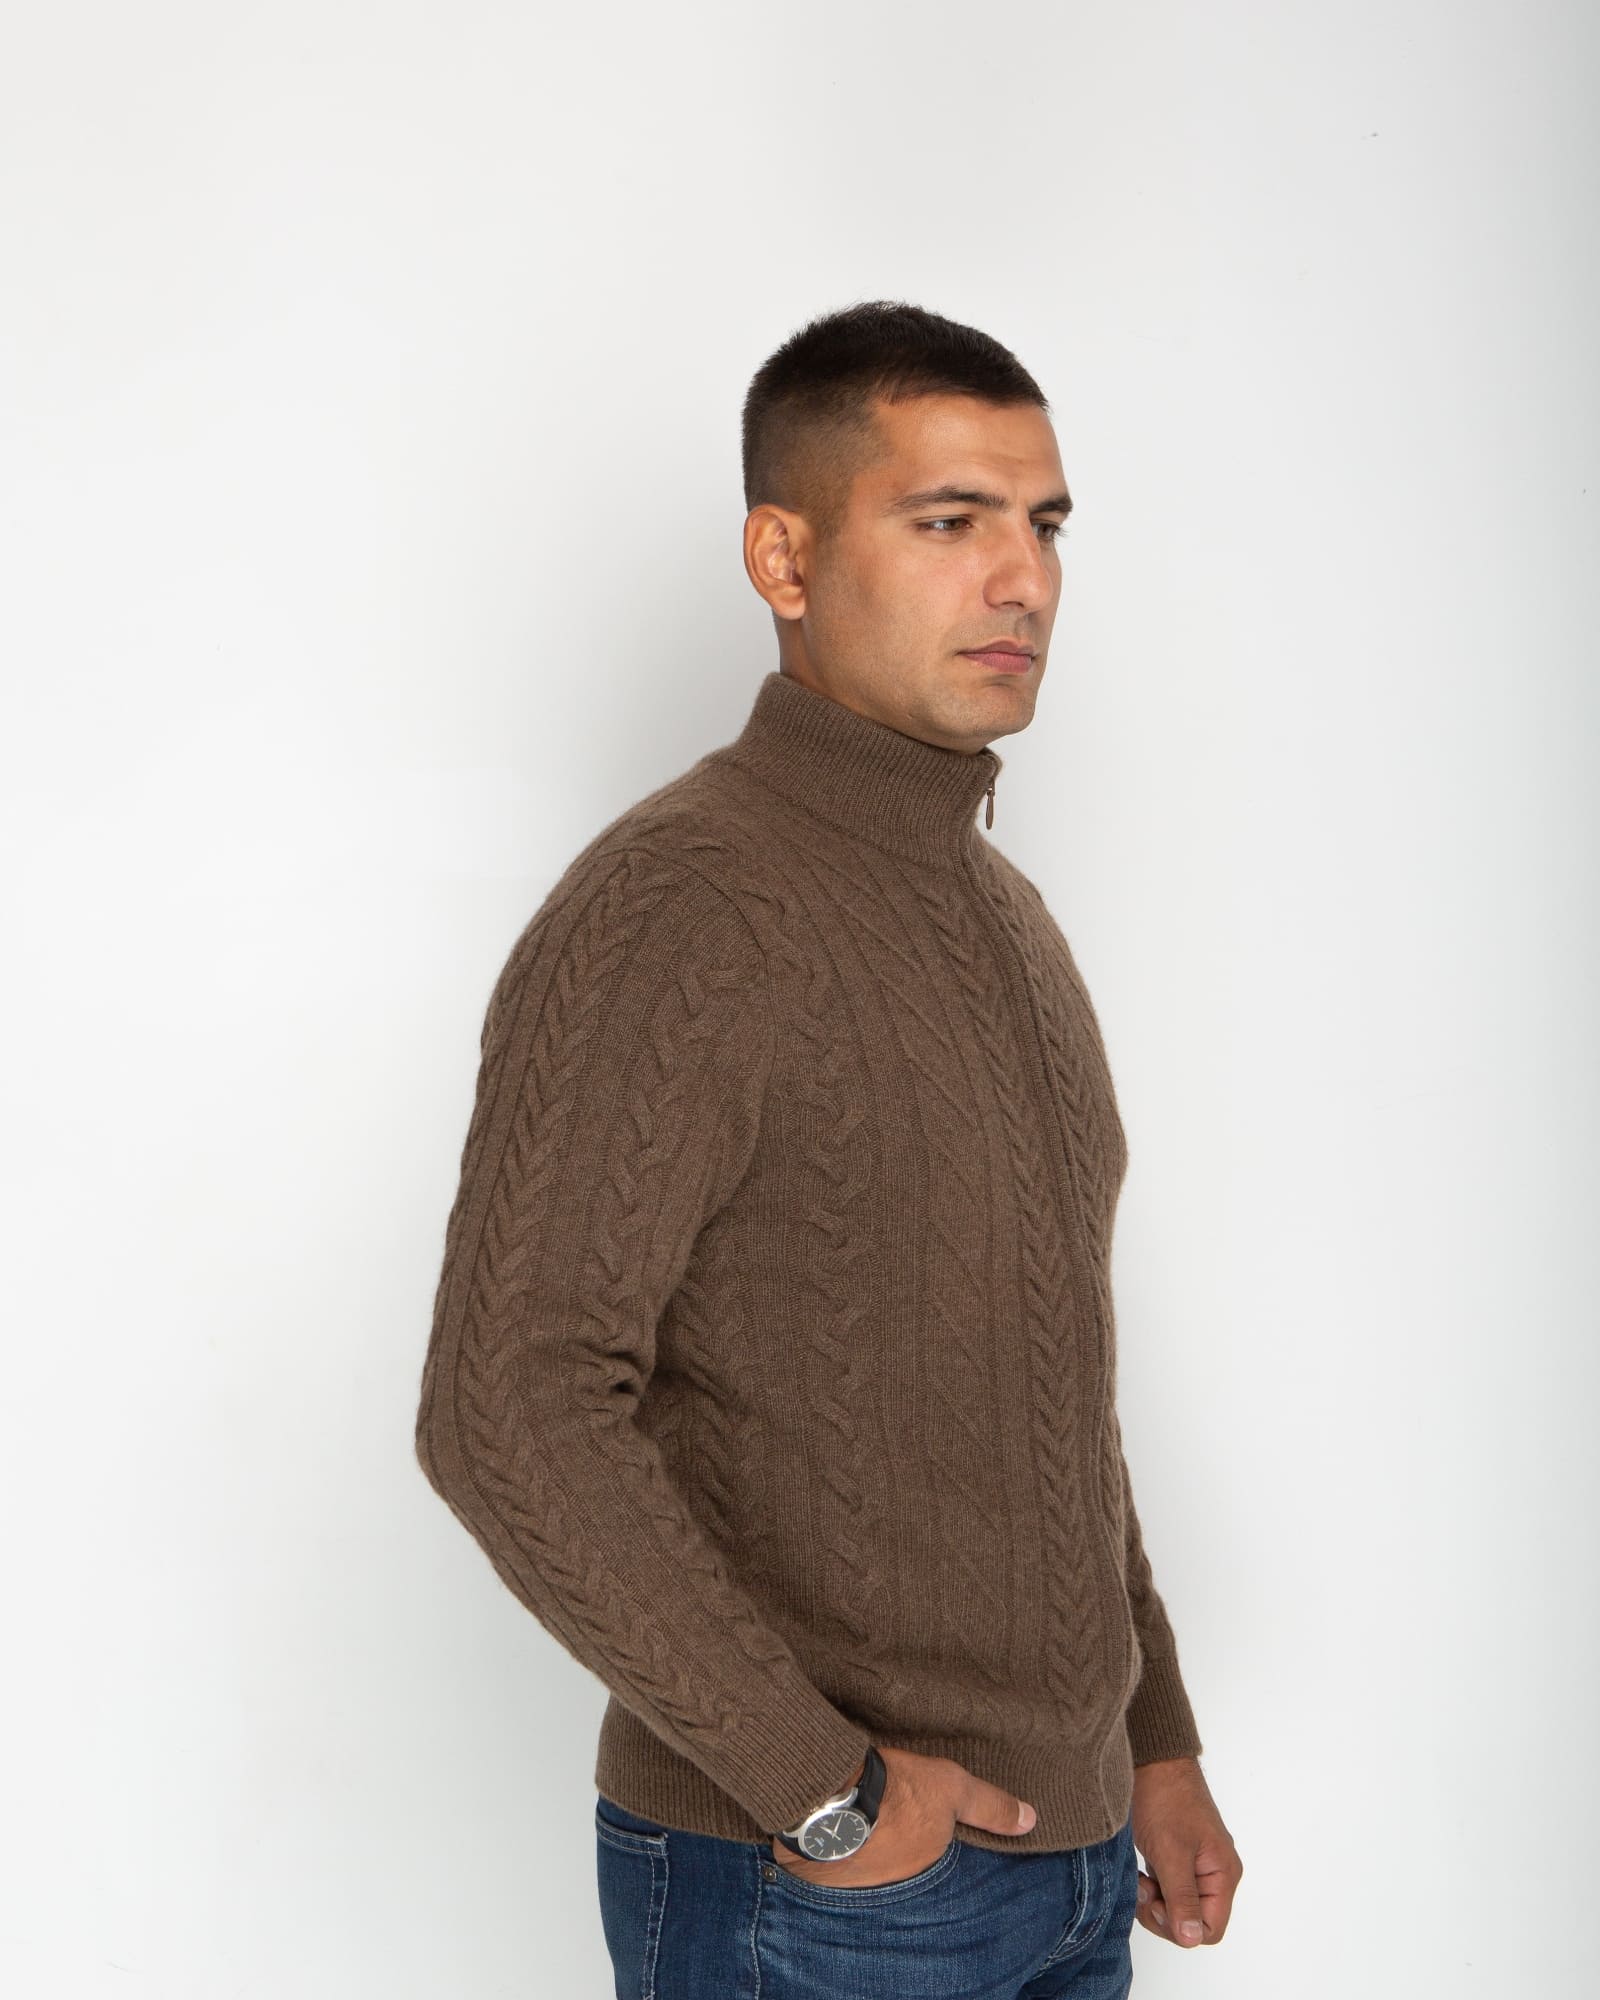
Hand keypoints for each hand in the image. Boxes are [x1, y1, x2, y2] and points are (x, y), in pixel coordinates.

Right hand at [769, 1746, 1035, 1888]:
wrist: (832, 1800)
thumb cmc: (897, 1791)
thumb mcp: (953, 1787)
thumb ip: (989, 1805)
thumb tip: (1031, 1821)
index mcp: (929, 1858)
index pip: (937, 1849)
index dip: (931, 1828)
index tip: (922, 1811)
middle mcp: (899, 1878)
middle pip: (905, 1857)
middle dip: (901, 1837)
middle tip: (895, 1808)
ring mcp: (863, 1878)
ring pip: (874, 1859)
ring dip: (871, 1840)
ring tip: (866, 1809)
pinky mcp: (827, 1871)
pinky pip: (840, 1856)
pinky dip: (841, 1841)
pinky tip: (838, 1818)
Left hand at [1130, 1755, 1242, 1947]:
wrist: (1152, 1758)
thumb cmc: (1165, 1799)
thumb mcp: (1171, 1854)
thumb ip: (1182, 1899)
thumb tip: (1191, 1939)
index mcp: (1223, 1874)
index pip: (1209, 1929)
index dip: (1179, 1927)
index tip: (1155, 1903)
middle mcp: (1215, 1872)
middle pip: (1193, 1920)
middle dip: (1163, 1913)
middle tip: (1142, 1888)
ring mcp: (1198, 1864)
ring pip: (1178, 1905)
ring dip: (1154, 1899)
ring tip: (1138, 1877)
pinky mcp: (1180, 1856)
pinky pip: (1170, 1888)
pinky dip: (1153, 1886)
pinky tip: (1140, 1871)